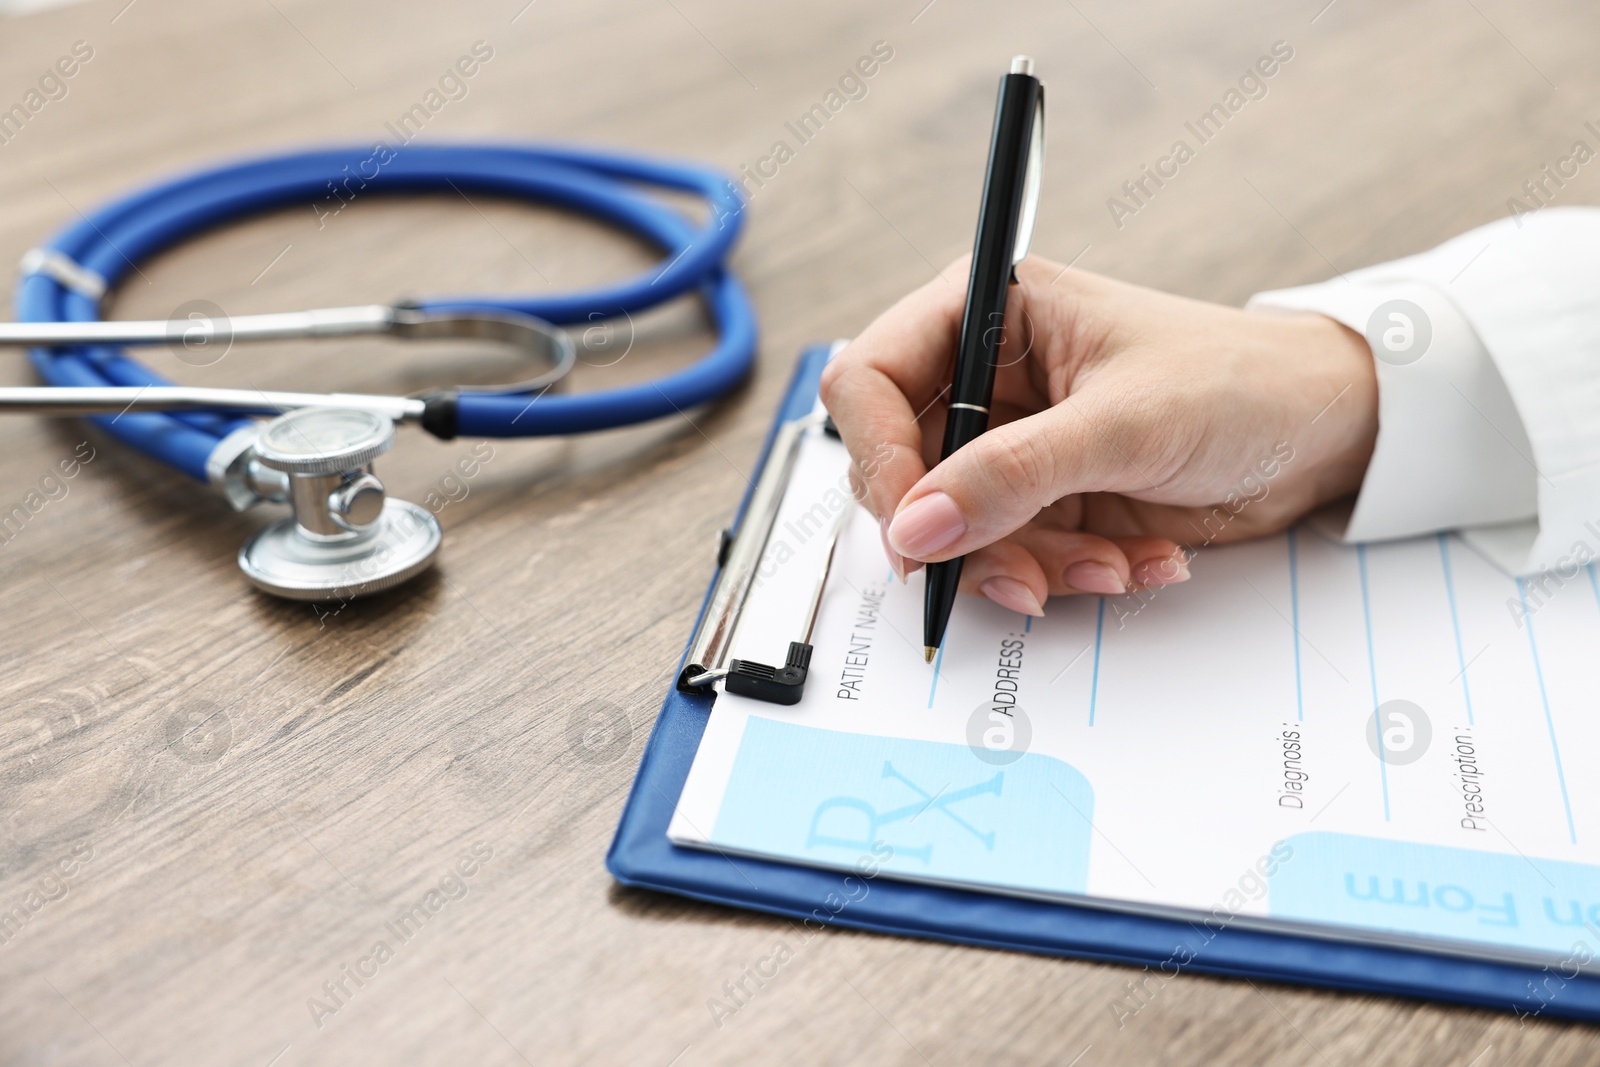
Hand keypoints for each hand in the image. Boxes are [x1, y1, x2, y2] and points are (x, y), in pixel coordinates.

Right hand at [819, 255, 1378, 615]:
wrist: (1324, 432)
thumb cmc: (1238, 384)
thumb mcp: (1123, 424)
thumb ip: (1011, 476)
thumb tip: (915, 527)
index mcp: (987, 314)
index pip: (870, 381)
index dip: (880, 457)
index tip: (916, 525)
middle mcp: (985, 378)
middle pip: (904, 471)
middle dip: (967, 533)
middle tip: (1023, 571)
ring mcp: (1012, 445)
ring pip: (955, 530)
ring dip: (1029, 564)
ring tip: (1110, 563)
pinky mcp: (1043, 500)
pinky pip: (1011, 557)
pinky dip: (1066, 574)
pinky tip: (1133, 558)